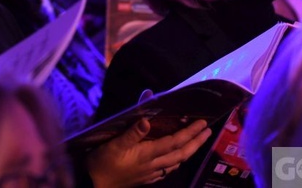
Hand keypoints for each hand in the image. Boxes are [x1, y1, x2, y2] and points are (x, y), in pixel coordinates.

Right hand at [86, 118, 211, 186]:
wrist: (94, 185)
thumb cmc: (102, 163)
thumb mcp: (114, 144)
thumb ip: (132, 132)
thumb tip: (147, 120)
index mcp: (148, 154)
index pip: (175, 142)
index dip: (190, 132)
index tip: (202, 123)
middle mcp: (153, 164)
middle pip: (181, 154)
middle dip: (196, 142)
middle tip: (207, 131)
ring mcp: (150, 173)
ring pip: (176, 163)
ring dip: (188, 152)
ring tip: (196, 142)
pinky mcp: (145, 178)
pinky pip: (167, 170)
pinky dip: (176, 163)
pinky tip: (175, 160)